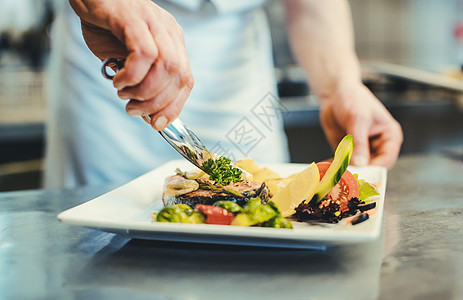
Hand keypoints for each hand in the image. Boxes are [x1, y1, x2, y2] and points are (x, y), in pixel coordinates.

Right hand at [69, 0, 193, 129]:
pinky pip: (143, 53)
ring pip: (166, 66)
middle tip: (134, 110)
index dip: (174, 106)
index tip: (157, 123)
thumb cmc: (104, 25)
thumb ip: (140, 81)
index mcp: (172, 41)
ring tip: (124, 94)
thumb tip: (147, 113)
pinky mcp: (133, 17)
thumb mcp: (126, 58)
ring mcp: (153, 22)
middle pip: (179, 75)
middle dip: (157, 103)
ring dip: (145, 91)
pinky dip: (132, 75)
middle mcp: (168, 31)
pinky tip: (119, 80)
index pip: (186, 79)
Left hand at [319, 83, 402, 168]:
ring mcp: (362, 150)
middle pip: (371, 167)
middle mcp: (377, 147)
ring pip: (356, 168)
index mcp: (389, 137)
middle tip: (345, 175)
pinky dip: (335, 167)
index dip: (374, 168)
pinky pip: (343, 164)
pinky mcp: (347, 152)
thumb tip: (360, 164)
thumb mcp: (358, 120)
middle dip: (358, 172)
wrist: (335, 94)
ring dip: (345, 171)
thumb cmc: (353, 99)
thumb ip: (358, 143)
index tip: (361, 173)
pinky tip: (328, 168)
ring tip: (335, 171)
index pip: (386, 160)